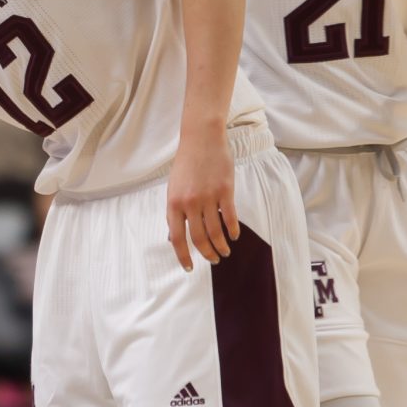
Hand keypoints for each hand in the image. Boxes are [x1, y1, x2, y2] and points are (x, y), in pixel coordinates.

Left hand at [165, 124, 238, 270]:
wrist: (202, 139)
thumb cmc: (186, 164)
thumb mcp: (173, 188)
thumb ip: (174, 212)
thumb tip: (172, 236)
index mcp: (173, 203)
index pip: (177, 238)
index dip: (183, 256)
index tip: (189, 267)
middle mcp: (190, 203)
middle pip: (199, 238)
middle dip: (207, 254)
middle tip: (214, 260)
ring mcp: (208, 197)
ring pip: (216, 232)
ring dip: (221, 246)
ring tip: (225, 252)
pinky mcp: (225, 191)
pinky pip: (230, 218)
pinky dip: (232, 231)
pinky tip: (234, 236)